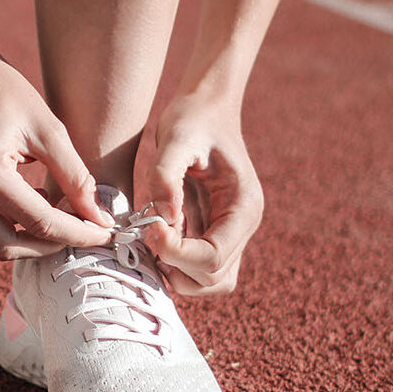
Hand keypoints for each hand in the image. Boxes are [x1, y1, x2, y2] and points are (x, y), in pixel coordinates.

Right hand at [0, 48, 112, 262]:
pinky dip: (1, 231)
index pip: (40, 222)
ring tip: (50, 216)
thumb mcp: (49, 129)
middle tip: (78, 230)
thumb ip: (76, 178)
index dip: (78, 233)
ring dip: (22, 244)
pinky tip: (26, 205)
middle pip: (7, 247)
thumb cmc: (4, 92)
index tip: (105, 233)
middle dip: (47, 246)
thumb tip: (100, 219)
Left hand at [134, 91, 263, 294]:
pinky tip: (156, 236)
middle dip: (176, 265)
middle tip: (149, 233)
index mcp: (244, 206)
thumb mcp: (176, 137)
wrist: (205, 109)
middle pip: (213, 277)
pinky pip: (198, 269)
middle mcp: (242, 226)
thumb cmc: (193, 119)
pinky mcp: (214, 234)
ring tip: (153, 238)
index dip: (178, 253)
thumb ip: (166, 176)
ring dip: (176, 271)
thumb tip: (163, 218)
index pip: (215, 256)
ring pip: (208, 282)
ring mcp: (231, 233)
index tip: (150, 228)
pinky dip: (175, 264)